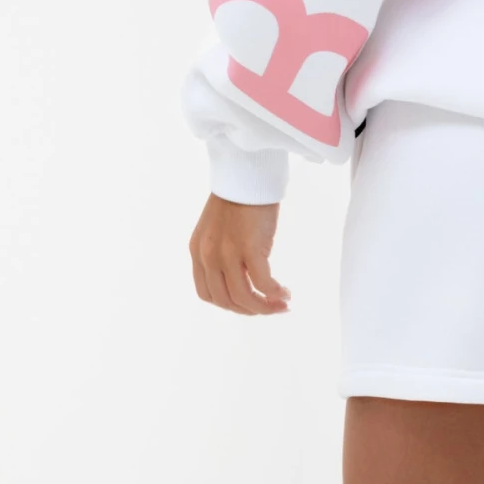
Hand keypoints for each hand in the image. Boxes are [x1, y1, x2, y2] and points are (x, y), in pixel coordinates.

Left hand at [189, 195, 290, 315]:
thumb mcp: (219, 229)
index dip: (229, 304)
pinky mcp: (249, 248)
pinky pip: (262, 283)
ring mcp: (227, 254)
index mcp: (198, 252)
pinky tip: (285, 293)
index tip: (249, 303)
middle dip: (250, 310)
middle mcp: (208, 256)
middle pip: (226, 300)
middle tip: (270, 307)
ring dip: (264, 308)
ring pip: (243, 297)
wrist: (247, 173)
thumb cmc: (240, 197)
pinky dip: (274, 294)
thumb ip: (223, 251)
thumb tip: (245, 273)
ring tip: (281, 305)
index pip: (208, 293)